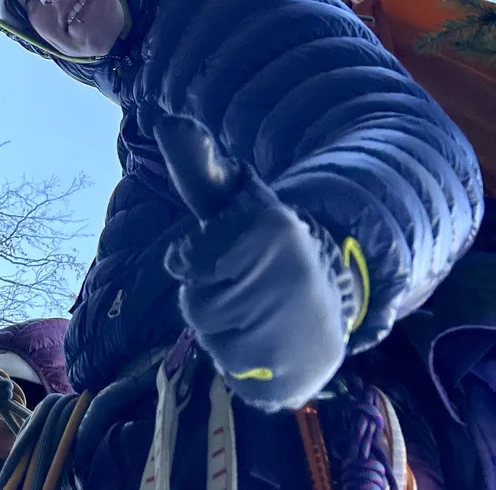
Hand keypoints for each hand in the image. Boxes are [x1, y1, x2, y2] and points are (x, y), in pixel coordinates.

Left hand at [154, 114, 360, 411]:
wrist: (329, 300)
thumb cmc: (266, 244)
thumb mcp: (237, 198)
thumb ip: (198, 166)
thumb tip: (166, 123)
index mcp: (274, 228)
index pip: (188, 258)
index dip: (191, 257)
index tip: (212, 250)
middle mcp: (290, 277)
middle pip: (195, 301)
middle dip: (204, 292)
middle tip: (238, 283)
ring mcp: (298, 329)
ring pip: (210, 335)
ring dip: (218, 326)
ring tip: (252, 310)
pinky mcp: (299, 372)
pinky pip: (231, 369)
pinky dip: (236, 359)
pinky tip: (261, 341)